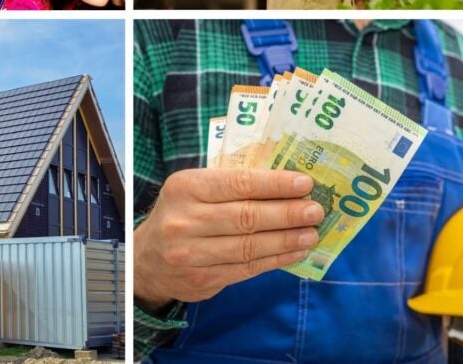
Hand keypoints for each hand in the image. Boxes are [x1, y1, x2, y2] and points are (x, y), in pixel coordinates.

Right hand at [134, 169, 323, 311]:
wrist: (147, 259)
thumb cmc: (181, 213)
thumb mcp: (195, 189)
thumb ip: (231, 184)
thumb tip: (286, 183)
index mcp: (185, 187)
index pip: (238, 183)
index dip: (275, 184)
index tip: (304, 184)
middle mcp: (185, 220)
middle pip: (246, 217)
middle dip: (286, 214)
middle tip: (315, 211)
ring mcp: (192, 253)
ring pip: (249, 246)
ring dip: (286, 240)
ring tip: (311, 233)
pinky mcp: (203, 279)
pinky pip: (247, 268)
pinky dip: (275, 260)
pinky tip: (295, 252)